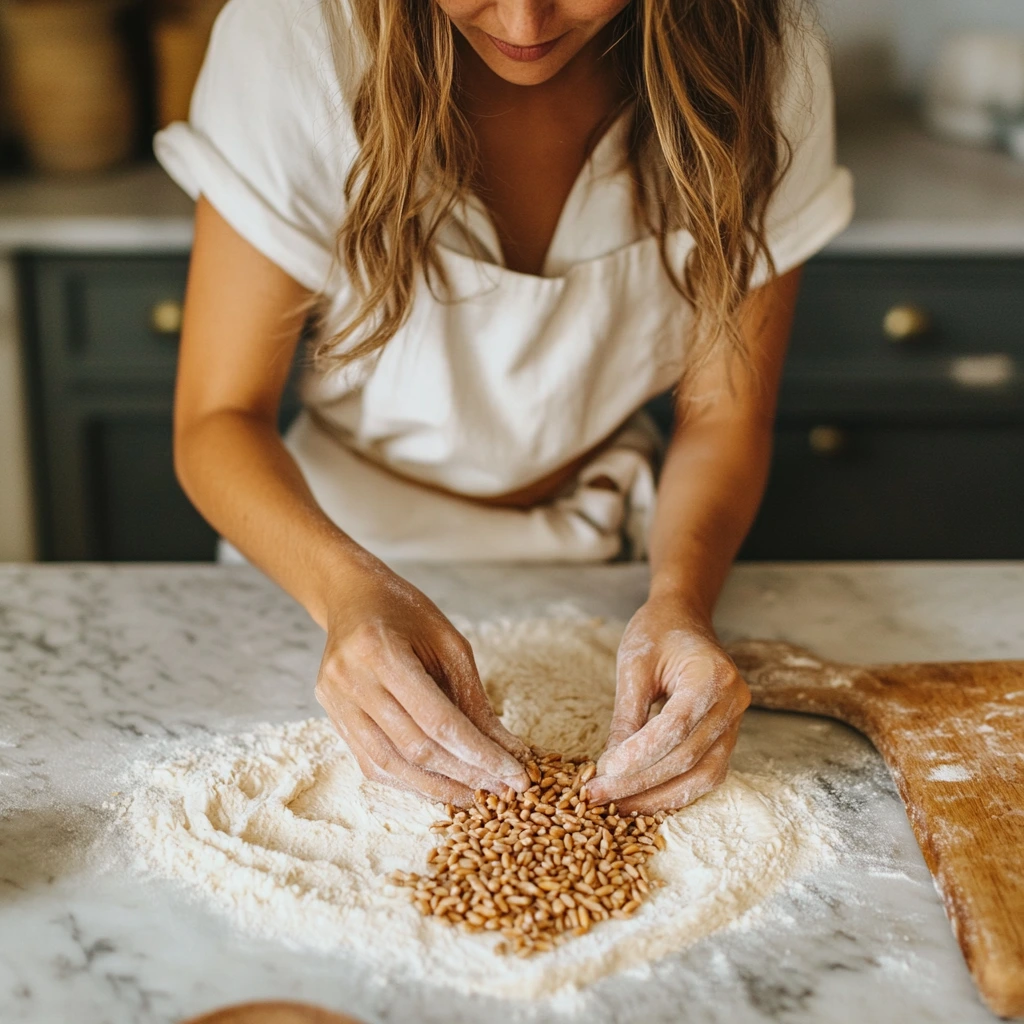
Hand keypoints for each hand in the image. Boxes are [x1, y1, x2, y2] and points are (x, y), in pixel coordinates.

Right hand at [314, 555, 530, 804]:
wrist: (351, 597)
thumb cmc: (405, 612)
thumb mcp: (449, 643)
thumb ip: (474, 698)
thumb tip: (507, 749)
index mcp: (381, 651)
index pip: (437, 720)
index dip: (479, 754)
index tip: (514, 774)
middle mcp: (351, 680)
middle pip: (415, 747)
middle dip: (464, 774)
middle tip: (503, 790)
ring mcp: (335, 702)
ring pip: (390, 764)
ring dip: (436, 787)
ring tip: (476, 796)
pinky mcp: (332, 717)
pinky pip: (372, 763)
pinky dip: (408, 780)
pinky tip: (439, 785)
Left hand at [585, 598, 749, 813]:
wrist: (684, 617)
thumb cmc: (657, 632)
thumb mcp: (633, 665)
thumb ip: (627, 715)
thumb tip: (610, 768)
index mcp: (713, 675)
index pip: (677, 726)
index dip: (640, 754)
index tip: (604, 771)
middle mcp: (733, 701)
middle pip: (689, 756)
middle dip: (641, 782)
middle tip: (599, 795)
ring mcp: (736, 721)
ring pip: (703, 775)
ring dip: (659, 796)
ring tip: (618, 806)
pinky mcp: (727, 735)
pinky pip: (707, 773)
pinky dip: (676, 790)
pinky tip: (643, 799)